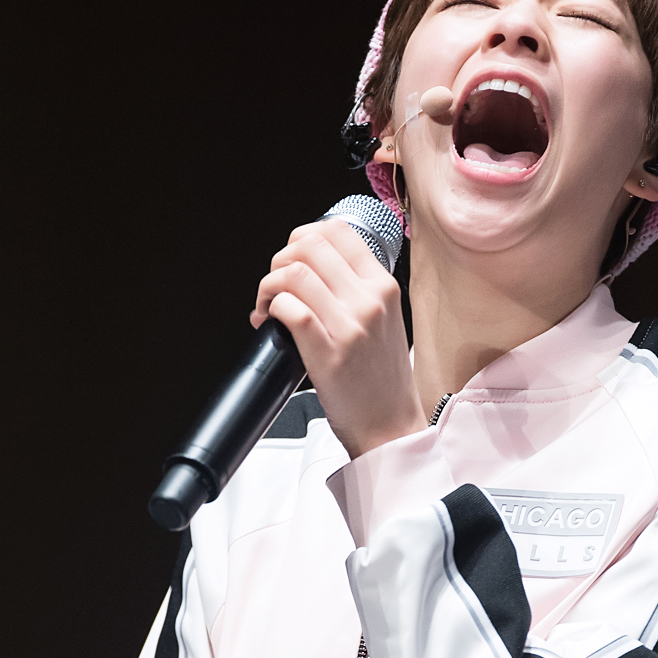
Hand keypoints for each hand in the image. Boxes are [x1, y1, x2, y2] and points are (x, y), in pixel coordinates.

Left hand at [252, 218, 426, 459]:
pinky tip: (269, 323)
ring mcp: (350, 325)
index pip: (338, 231)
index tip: (293, 259)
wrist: (390, 426)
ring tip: (267, 306)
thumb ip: (356, 289)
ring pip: (294, 274)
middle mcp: (369, 300)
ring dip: (268, 286)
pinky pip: (290, 309)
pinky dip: (271, 310)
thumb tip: (310, 267)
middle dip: (280, 261)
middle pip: (310, 246)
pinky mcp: (329, 352)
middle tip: (275, 286)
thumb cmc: (382, 380)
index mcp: (383, 286)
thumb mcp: (385, 320)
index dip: (303, 237)